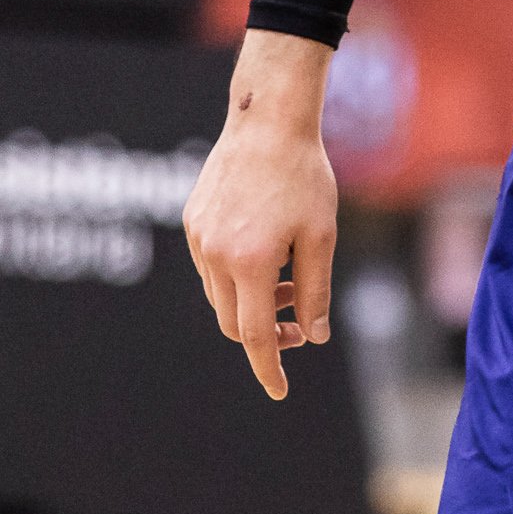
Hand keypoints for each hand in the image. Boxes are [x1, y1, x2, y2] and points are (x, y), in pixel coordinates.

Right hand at [182, 30, 338, 400]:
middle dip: (266, 331)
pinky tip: (266, 250)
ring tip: (290, 277)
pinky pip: (210, 266)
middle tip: (301, 321)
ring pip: (220, 295)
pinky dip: (238, 275)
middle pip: (233, 321)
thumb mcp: (321, 235)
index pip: (254, 336)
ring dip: (253, 301)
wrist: (267, 122)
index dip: (268, 367)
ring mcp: (197, 239)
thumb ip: (315, 290)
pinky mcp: (191, 222)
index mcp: (250, 262)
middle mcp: (214, 255)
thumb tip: (314, 335)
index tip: (280, 391)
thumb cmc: (304, 176)